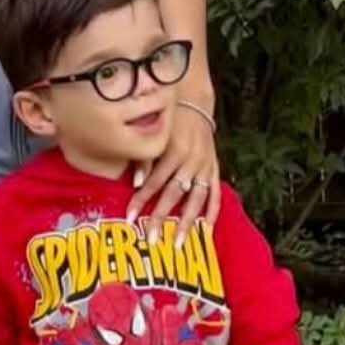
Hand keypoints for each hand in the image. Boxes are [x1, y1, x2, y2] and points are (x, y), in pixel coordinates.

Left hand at [128, 101, 219, 242]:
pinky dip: (212, 210)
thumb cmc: (167, 119)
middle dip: (162, 217)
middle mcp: (191, 160)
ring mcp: (205, 165)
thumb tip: (135, 184)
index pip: (154, 182)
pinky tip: (207, 229)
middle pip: (174, 194)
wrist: (194, 101)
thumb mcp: (155, 134)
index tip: (130, 218)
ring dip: (187, 222)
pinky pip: (214, 192)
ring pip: (196, 198)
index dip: (141, 200)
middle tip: (151, 239)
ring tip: (178, 242)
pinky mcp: (215, 167)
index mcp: (173, 151)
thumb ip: (145, 159)